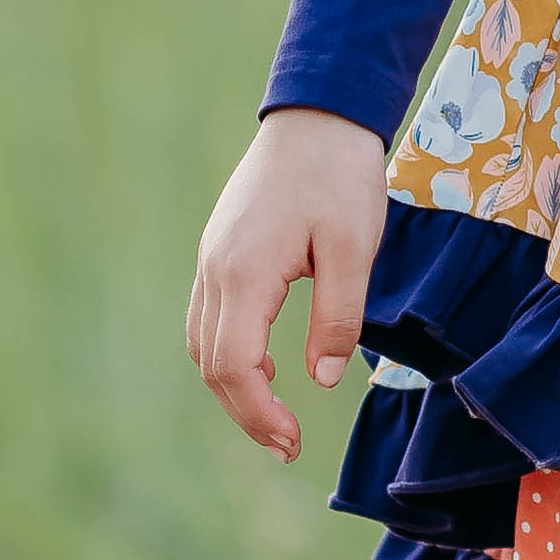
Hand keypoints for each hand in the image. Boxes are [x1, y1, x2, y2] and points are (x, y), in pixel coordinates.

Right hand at [187, 107, 393, 461]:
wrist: (317, 115)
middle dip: (246, 411)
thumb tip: (320, 379)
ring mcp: (212, 258)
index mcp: (245, 272)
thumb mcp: (355, 247)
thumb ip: (338, 316)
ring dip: (234, 385)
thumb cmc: (341, 176)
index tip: (293, 441)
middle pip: (212, 364)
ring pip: (204, 344)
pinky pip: (210, 318)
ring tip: (278, 414)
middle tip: (288, 444)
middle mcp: (215, 269)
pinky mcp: (221, 250)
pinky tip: (264, 364)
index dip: (259, 413)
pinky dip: (230, 352)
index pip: (233, 366)